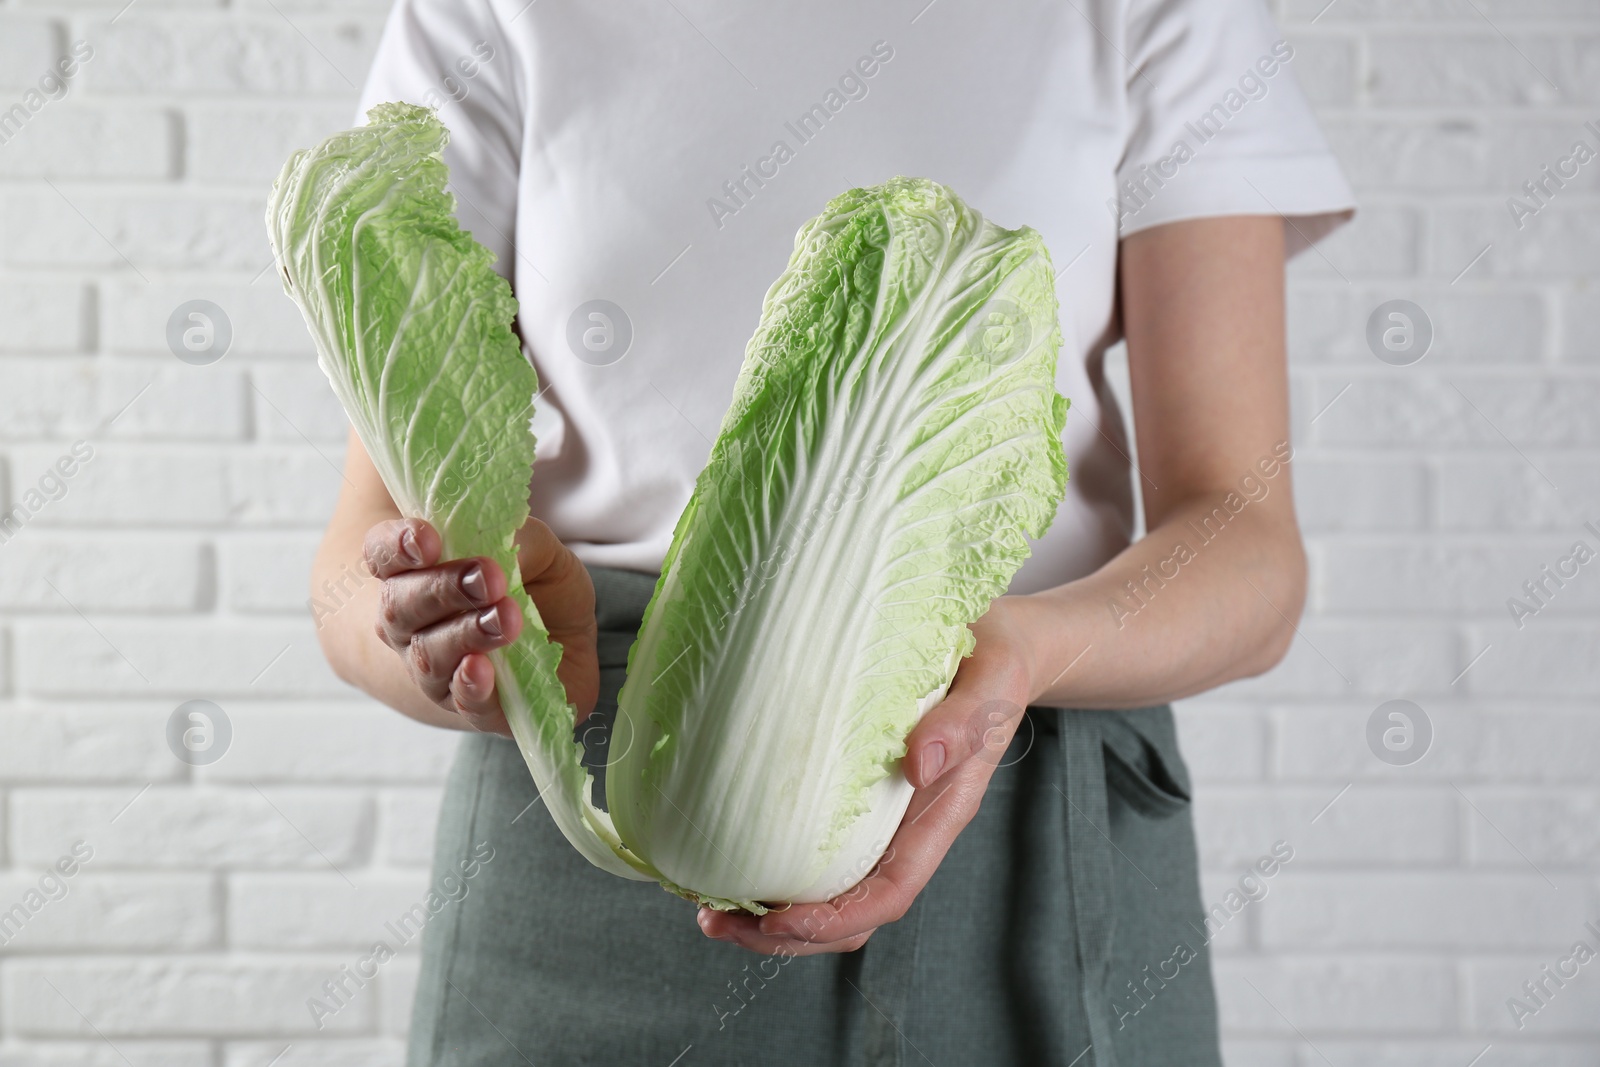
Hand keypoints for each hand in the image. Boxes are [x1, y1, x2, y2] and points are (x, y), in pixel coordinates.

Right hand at [364, 517, 598, 734]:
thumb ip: (520, 542)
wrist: (575, 644)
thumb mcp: (540, 552)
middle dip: (442, 588)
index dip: (396, 546)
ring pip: (428, 655)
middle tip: (488, 577)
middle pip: (399, 606)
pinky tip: (482, 668)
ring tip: (505, 617)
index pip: (383, 554)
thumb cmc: (542, 589)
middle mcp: (414, 625)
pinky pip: (462, 703)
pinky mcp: (475, 708)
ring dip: (465, 633)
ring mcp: (437, 671)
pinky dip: (469, 686)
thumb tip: (506, 543)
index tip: (427, 539)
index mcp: (418, 574)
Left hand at [697, 595, 1040, 953]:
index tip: (780, 919)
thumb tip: (919, 765)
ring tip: (707, 910)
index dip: (836, 918)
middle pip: (850, 914)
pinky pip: (814, 850)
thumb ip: (961, 724)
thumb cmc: (994, 663)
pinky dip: (771, 868)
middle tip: (715, 922)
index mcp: (939, 816)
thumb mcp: (988, 684)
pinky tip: (726, 855)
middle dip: (785, 934)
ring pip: (828, 894)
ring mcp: (879, 819)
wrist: (997, 643)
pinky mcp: (855, 796)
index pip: (890, 893)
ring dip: (769, 914)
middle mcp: (906, 830)